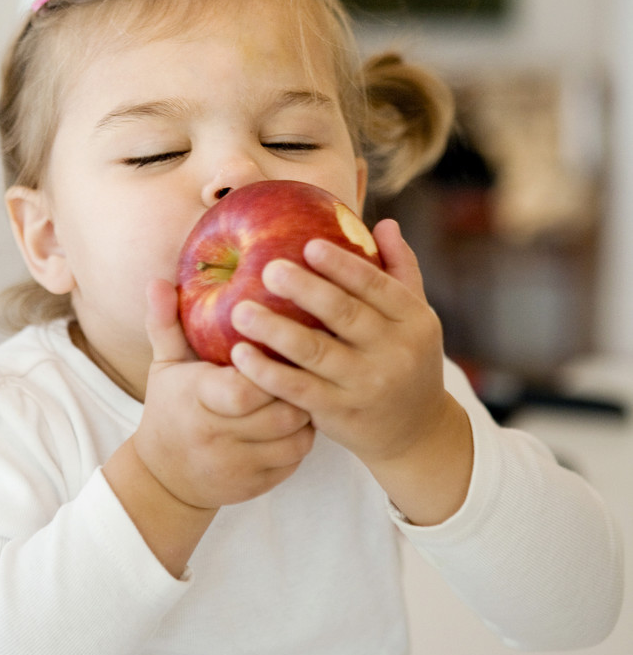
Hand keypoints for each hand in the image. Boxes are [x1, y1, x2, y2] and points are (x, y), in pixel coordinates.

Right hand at [132, 279, 315, 512]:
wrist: (165, 478)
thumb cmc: (170, 409)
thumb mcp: (164, 366)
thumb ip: (165, 323)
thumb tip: (159, 280)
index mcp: (197, 403)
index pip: (241, 391)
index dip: (266, 369)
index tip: (277, 345)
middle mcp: (218, 439)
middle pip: (279, 414)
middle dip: (299, 387)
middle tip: (316, 359)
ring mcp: (239, 466)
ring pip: (295, 438)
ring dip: (308, 411)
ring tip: (314, 384)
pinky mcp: (257, 485)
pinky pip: (296, 459)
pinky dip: (304, 437)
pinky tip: (305, 414)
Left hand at [227, 220, 472, 523]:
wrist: (415, 432)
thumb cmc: (405, 358)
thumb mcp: (413, 318)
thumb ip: (400, 269)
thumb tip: (384, 222)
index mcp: (414, 320)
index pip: (378, 286)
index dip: (343, 265)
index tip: (309, 244)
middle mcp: (395, 352)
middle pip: (345, 315)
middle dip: (305, 290)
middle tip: (267, 268)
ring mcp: (366, 385)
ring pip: (315, 353)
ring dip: (275, 330)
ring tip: (239, 310)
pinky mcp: (339, 413)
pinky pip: (297, 389)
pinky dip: (267, 372)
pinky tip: (240, 354)